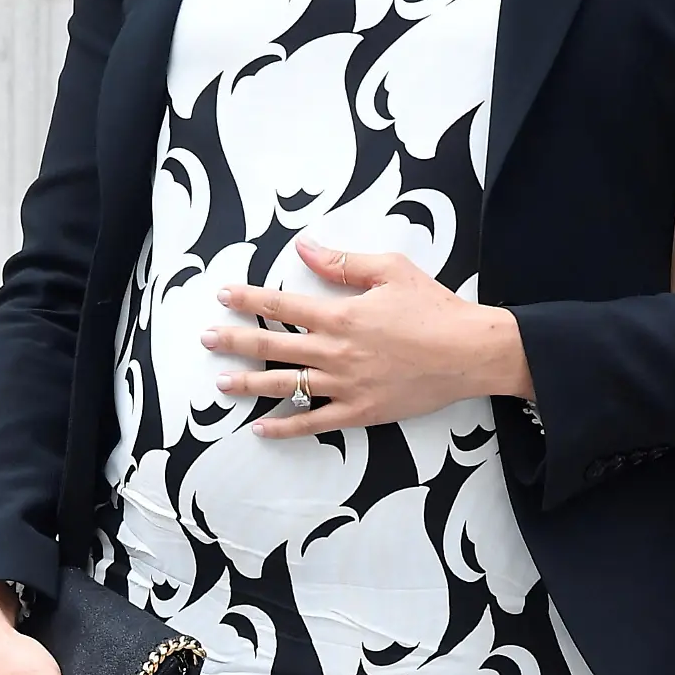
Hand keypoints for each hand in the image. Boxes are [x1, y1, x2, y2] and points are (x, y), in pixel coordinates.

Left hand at [201, 237, 532, 437]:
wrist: (468, 352)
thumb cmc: (433, 307)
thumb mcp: (390, 270)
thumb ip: (342, 262)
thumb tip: (304, 247)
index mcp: (340, 314)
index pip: (282, 305)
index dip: (249, 299)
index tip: (224, 295)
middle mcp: (335, 351)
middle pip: (273, 346)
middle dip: (234, 341)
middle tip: (205, 338)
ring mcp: (345, 385)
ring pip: (286, 385)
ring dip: (249, 384)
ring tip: (221, 383)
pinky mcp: (360, 412)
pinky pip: (314, 422)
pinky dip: (286, 426)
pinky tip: (262, 427)